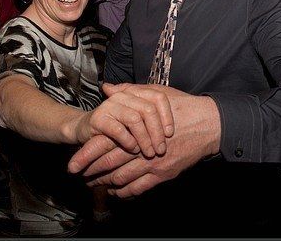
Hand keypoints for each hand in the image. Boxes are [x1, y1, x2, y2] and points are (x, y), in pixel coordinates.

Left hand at [68, 90, 220, 198]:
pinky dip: (125, 192)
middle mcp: (142, 149)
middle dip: (91, 172)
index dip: (86, 155)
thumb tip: (107, 88)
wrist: (209, 125)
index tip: (72, 164)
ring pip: (122, 179)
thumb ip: (129, 91)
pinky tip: (117, 192)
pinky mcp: (163, 174)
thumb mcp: (155, 92)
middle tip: (78, 176)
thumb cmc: (182, 106)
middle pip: (109, 164)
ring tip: (94, 184)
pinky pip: (139, 188)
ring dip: (105, 183)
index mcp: (136, 128)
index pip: (105, 144)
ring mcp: (153, 164)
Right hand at [73, 83, 174, 157]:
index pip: (158, 97)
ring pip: (135, 119)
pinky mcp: (98, 118)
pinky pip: (119, 130)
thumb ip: (155, 117)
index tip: (170, 134)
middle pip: (148, 109)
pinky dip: (129, 142)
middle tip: (161, 150)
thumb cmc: (118, 126)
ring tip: (148, 153)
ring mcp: (110, 105)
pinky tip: (133, 149)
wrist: (87, 130)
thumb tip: (178, 122)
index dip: (167, 115)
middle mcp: (123, 95)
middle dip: (157, 132)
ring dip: (145, 139)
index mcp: (135, 92)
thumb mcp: (138, 120)